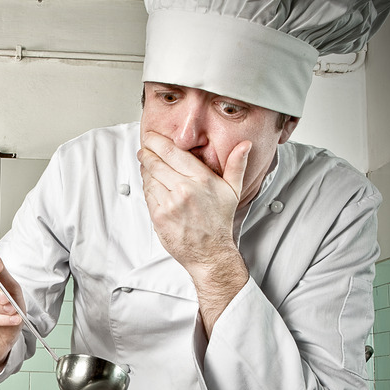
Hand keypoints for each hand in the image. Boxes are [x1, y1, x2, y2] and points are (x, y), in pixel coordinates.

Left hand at [138, 131, 250, 334]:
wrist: (210, 253)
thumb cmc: (219, 222)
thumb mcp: (233, 191)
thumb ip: (236, 165)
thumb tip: (245, 145)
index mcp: (201, 179)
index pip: (172, 152)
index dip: (157, 142)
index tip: (152, 137)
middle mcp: (184, 189)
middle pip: (156, 162)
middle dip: (147, 153)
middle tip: (144, 148)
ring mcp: (170, 203)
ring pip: (149, 177)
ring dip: (145, 169)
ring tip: (147, 164)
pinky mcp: (159, 216)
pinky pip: (147, 194)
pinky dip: (146, 186)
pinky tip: (151, 183)